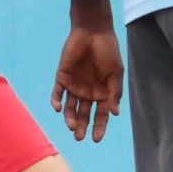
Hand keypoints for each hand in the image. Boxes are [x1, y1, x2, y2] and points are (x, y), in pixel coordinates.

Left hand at [52, 21, 123, 140]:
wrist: (92, 32)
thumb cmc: (108, 52)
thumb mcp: (116, 73)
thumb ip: (114, 93)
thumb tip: (115, 113)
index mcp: (103, 93)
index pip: (101, 115)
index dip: (100, 127)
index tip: (96, 139)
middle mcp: (88, 92)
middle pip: (84, 114)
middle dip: (82, 127)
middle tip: (79, 138)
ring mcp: (74, 86)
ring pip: (70, 107)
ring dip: (69, 118)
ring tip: (71, 126)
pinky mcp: (62, 78)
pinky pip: (57, 93)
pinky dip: (56, 101)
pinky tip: (59, 108)